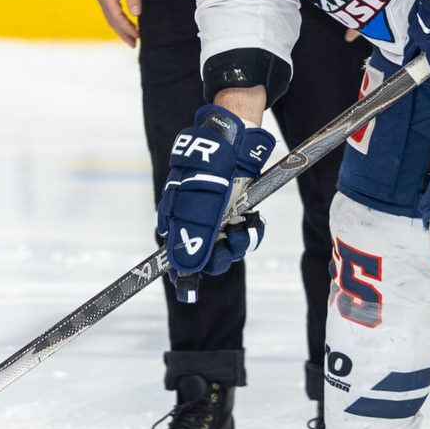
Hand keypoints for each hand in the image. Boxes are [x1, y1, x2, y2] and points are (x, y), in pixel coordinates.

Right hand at [93, 0, 141, 45]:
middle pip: (111, 20)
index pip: (116, 17)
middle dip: (122, 33)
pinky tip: (126, 24)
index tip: (137, 37)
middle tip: (134, 44)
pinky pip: (111, 11)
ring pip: (110, 17)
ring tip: (131, 38)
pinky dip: (119, 20)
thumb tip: (136, 14)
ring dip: (120, 28)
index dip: (127, 28)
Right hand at [157, 101, 270, 278]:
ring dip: (239, 241)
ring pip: (227, 242)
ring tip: (245, 227)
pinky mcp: (235, 206)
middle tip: (232, 244)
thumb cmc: (211, 166)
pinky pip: (242, 229)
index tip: (189, 291)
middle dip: (221, 254)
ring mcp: (215, 213)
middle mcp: (194, 217)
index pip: (176, 255)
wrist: (235, 137)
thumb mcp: (202, 202)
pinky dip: (250, 229)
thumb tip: (186, 268)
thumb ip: (196, 235)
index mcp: (177, 217)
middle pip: (205, 253)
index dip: (184, 273)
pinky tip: (253, 220)